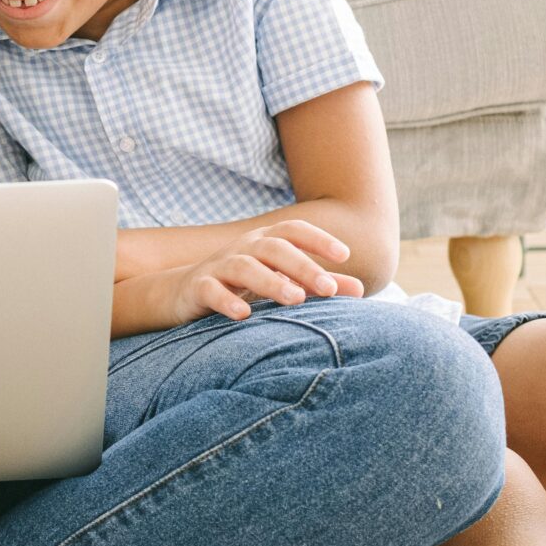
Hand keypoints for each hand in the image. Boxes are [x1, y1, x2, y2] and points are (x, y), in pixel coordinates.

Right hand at [164, 220, 364, 324]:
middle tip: (328, 288)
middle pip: (274, 248)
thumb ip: (316, 284)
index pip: (293, 231)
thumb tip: (360, 289)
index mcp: (265, 243)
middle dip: (302, 265)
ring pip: (244, 266)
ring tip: (295, 299)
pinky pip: (211, 289)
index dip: (318, 239)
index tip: (344, 255)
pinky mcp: (198, 287)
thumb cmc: (242, 286)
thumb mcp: (281, 281)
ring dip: (271, 281)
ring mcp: (219, 266)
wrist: (184, 293)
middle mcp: (243, 249)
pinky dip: (226, 300)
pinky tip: (244, 314)